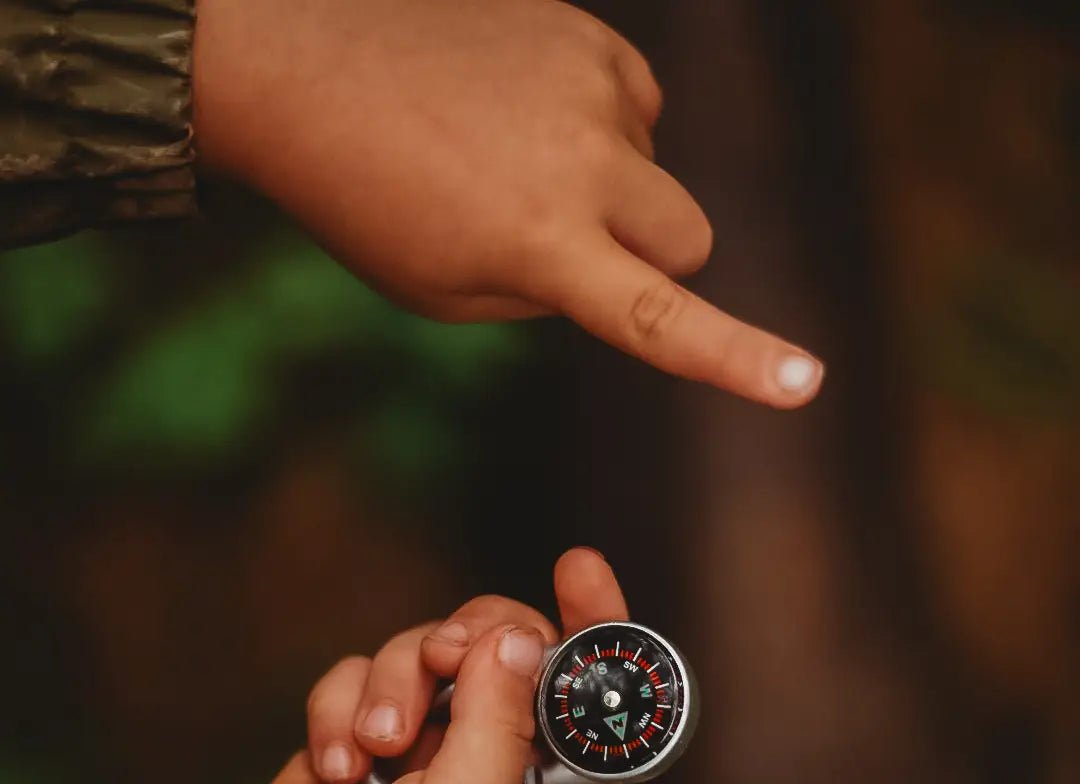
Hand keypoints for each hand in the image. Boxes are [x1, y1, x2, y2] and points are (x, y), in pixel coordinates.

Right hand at [159, 549, 628, 783]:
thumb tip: (521, 636)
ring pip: (430, 651)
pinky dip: (343, 709)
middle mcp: (499, 764)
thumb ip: (499, 722)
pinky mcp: (364, 733)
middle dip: (473, 642)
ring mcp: (428, 746)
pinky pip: (362, 674)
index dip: (598, 630)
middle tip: (444, 657)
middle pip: (511, 649)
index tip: (579, 568)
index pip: (595, 699)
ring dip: (396, 687)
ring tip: (374, 749)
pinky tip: (335, 768)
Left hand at [193, 0, 823, 406]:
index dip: (736, 357)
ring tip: (510, 161)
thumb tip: (617, 261)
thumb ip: (548, 292)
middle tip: (574, 246)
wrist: (301, 68)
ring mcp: (589, 85)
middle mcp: (581, 161)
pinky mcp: (585, 32)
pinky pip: (634, 102)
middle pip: (690, 239)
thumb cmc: (365, 202)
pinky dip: (596, 123)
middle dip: (655, 258)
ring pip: (656, 169)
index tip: (805, 382)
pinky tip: (520, 114)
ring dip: (611, 184)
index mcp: (538, 244)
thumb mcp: (448, 290)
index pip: (656, 315)